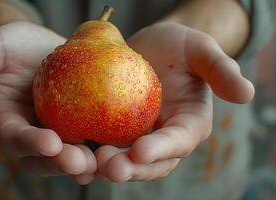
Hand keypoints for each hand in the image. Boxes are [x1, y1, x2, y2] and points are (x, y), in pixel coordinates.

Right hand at [0, 22, 95, 184]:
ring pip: (66, 157)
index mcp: (3, 122)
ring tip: (103, 163)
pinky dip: (101, 150)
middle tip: (82, 162)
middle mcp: (28, 135)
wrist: (41, 46)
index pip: (13, 136)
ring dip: (84, 164)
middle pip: (42, 156)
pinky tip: (119, 152)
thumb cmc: (14, 45)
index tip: (49, 143)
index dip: (29, 143)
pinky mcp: (77, 128)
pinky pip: (88, 143)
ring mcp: (54, 134)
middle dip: (61, 162)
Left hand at [95, 22, 254, 181]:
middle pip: (149, 162)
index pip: (179, 142)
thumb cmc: (178, 47)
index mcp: (187, 125)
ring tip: (88, 165)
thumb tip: (247, 93)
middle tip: (110, 167)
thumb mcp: (200, 50)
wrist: (148, 48)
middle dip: (132, 168)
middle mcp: (162, 139)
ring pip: (123, 161)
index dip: (163, 149)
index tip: (142, 150)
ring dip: (106, 168)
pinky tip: (71, 155)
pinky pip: (101, 147)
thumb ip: (220, 70)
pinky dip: (88, 155)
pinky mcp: (113, 132)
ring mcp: (136, 138)